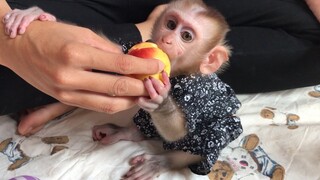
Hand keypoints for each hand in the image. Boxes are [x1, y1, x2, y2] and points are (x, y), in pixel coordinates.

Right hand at [0, 2, 163, 113]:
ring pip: (107, 104)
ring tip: (144, 94)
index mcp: (76, 54)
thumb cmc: (50, 35)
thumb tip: (128, 61)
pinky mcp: (63, 101)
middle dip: (141, 87)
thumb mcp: (81, 33)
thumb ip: (106, 49)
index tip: (157, 66)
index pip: (120, 65)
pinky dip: (113, 104)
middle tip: (154, 83)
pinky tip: (125, 99)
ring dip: (130, 101)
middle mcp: (71, 77)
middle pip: (117, 88)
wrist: (18, 48)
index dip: (143, 67)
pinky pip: (95, 106)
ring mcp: (66, 92)